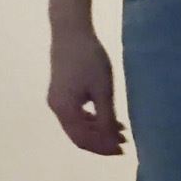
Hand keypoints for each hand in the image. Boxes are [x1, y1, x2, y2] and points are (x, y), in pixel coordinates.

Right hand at [47, 24, 128, 156]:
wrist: (71, 31)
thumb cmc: (89, 58)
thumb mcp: (103, 90)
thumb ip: (106, 117)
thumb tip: (112, 140)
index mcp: (64, 110)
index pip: (83, 139)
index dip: (103, 147)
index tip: (123, 149)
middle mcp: (56, 108)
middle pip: (79, 136)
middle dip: (102, 141)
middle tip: (125, 143)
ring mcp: (56, 100)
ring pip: (78, 125)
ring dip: (98, 131)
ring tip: (121, 130)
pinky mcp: (61, 92)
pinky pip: (75, 114)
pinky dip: (92, 119)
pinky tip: (109, 117)